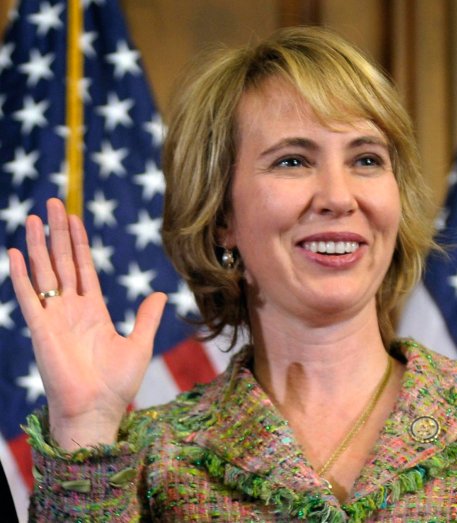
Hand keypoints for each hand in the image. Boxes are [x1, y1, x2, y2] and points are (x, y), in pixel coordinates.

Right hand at [9, 198, 166, 449]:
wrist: (98, 410)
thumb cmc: (117, 384)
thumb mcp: (139, 343)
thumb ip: (147, 317)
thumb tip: (160, 294)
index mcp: (93, 310)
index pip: (83, 268)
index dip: (78, 243)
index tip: (73, 218)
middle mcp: (71, 309)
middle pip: (62, 262)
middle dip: (58, 233)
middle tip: (52, 204)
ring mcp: (54, 318)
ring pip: (45, 272)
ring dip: (39, 245)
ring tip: (34, 218)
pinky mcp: (41, 330)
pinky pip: (28, 297)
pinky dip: (21, 275)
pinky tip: (15, 253)